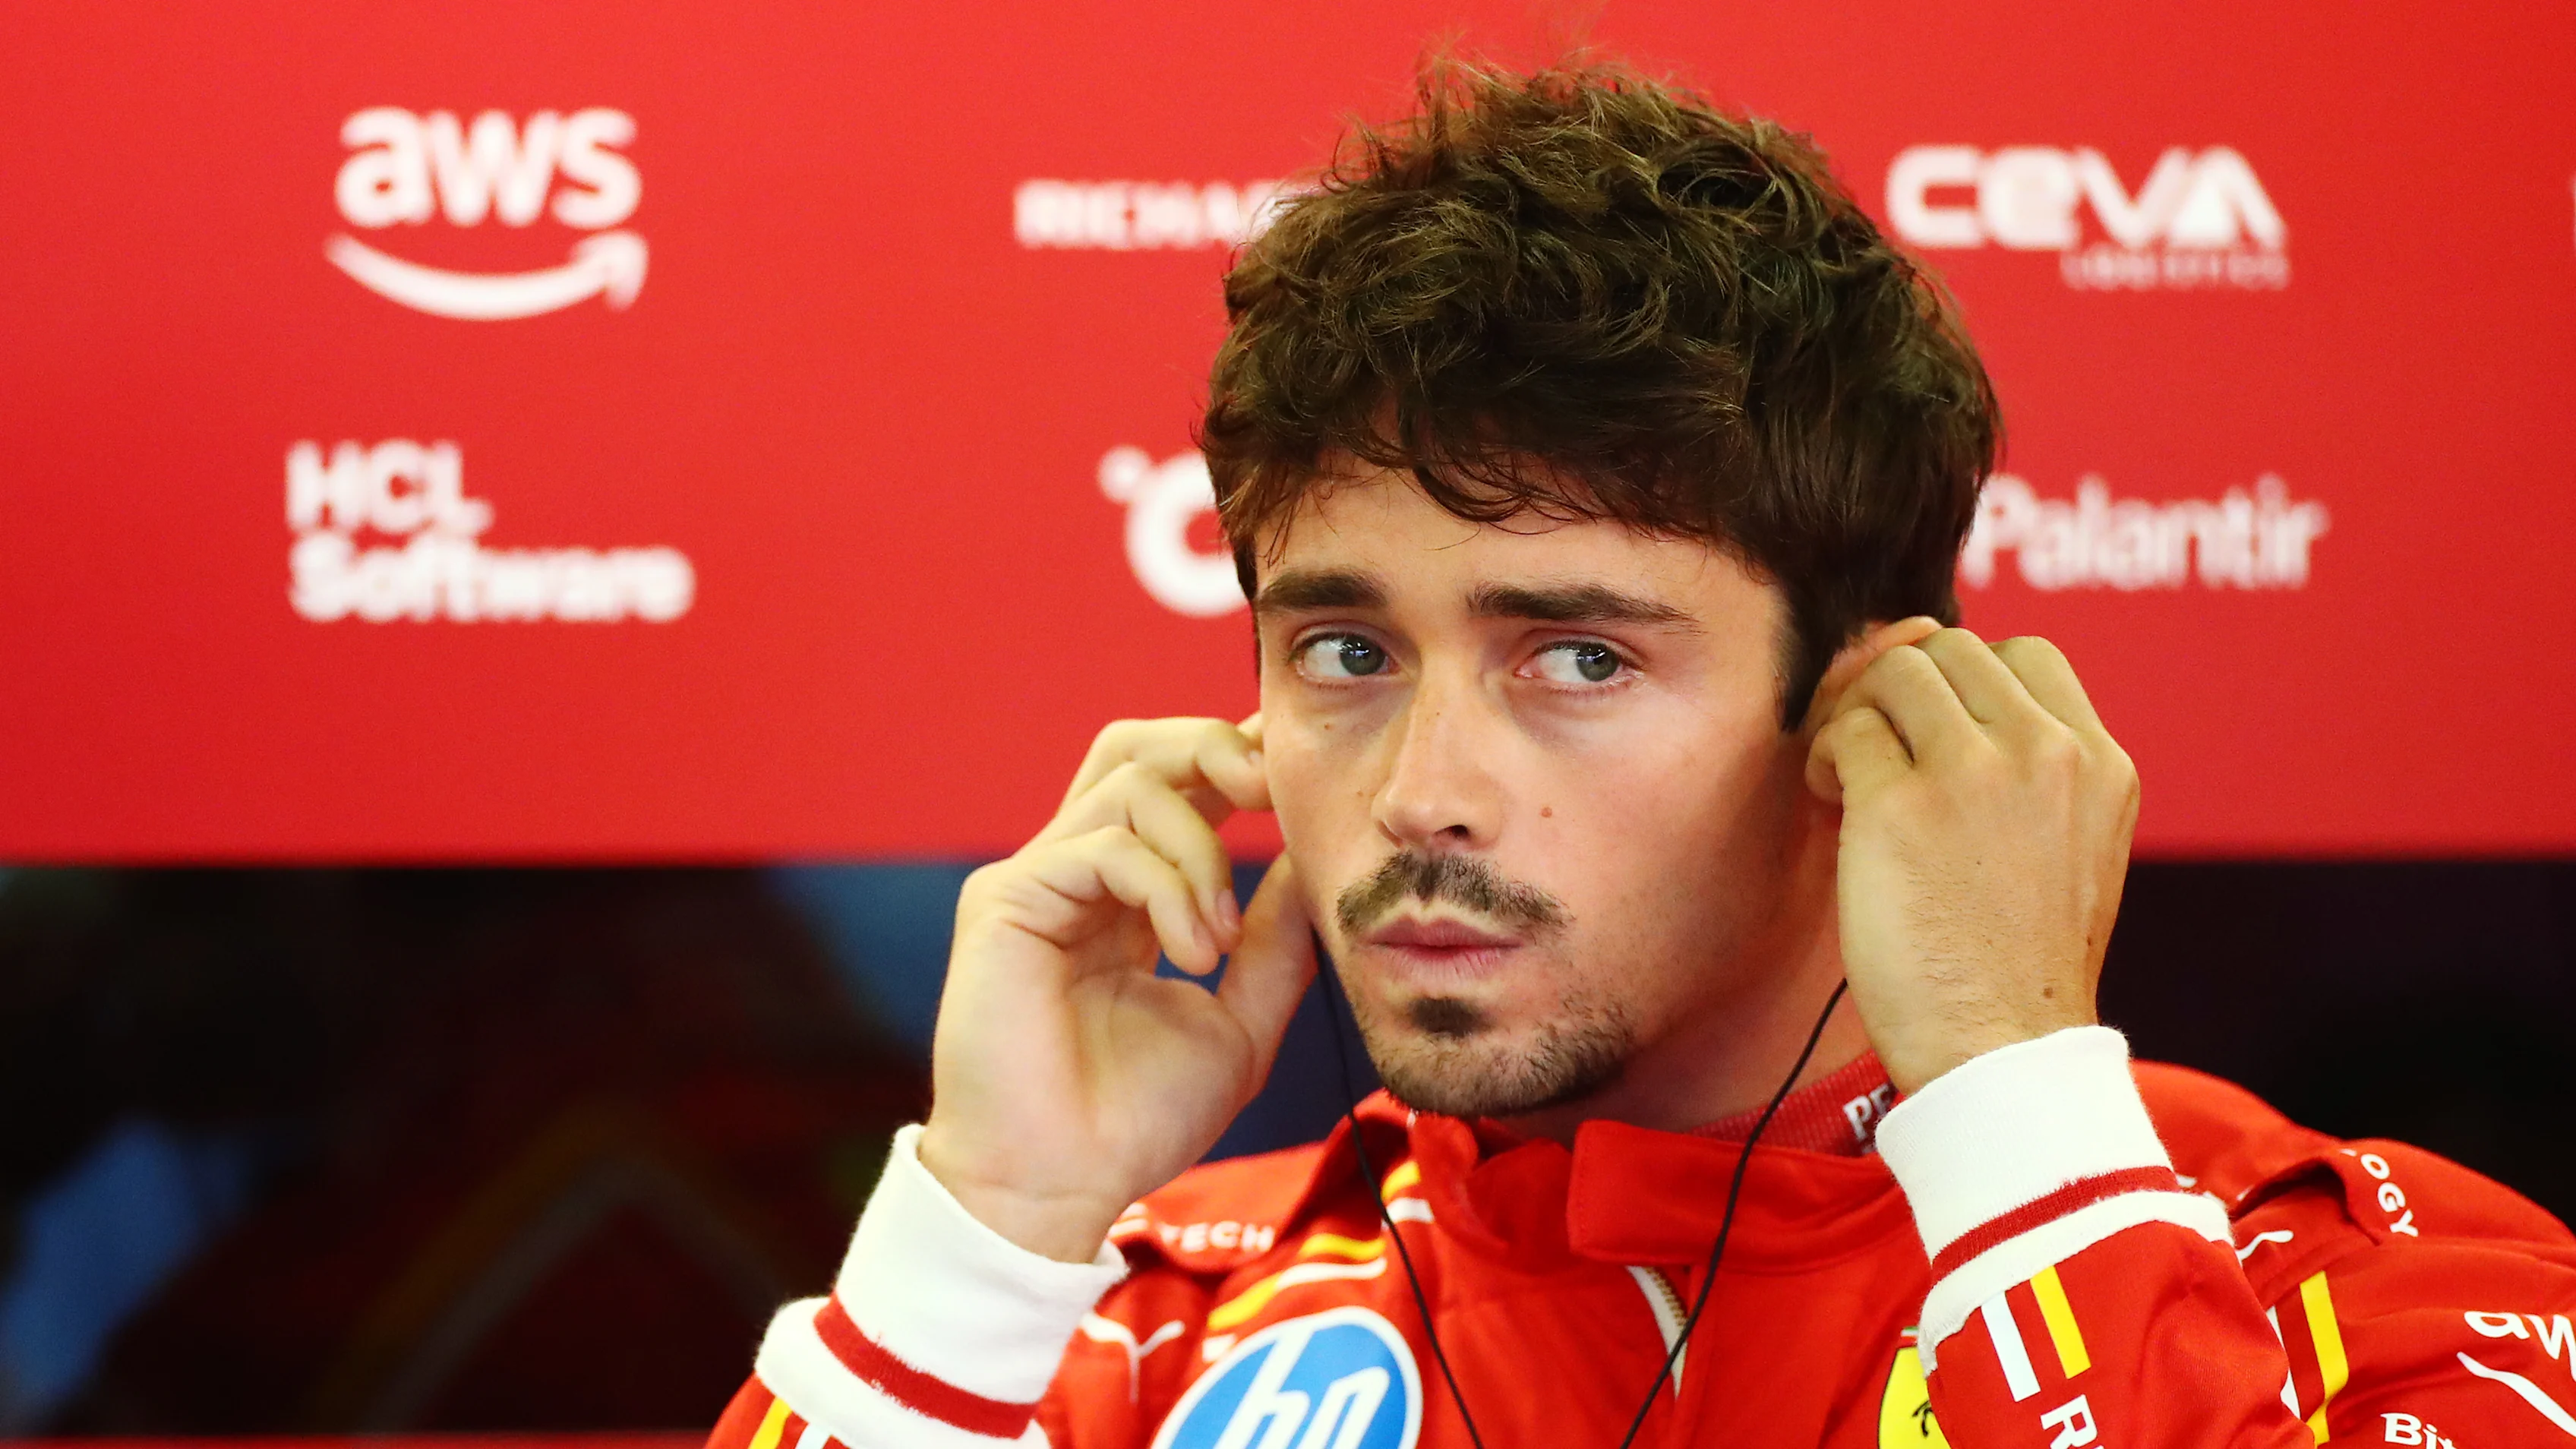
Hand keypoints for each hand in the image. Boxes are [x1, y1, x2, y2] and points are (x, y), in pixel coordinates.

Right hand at [917, 717, 1317, 1260]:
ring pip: (1129, 784)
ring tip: (1219, 940)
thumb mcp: (1239, 1024)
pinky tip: (1191, 952)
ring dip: (1201, 849)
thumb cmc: (1136, 1122)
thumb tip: (1309, 862)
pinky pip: (1100, 844)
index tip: (1296, 778)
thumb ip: (1272, 943)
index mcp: (1124, 897)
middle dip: (1214, 750)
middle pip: (1135, 748)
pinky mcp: (1005, 900)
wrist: (1062, 1188)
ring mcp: (1035, 881)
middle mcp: (1074, 874)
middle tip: (1271, 792)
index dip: (1234, 762)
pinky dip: (1166, 886)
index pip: (1174, 786)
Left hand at [1806, 626, 2137, 1095]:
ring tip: (1851, 781)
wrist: (2001, 1052)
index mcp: (2101, 763)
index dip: (1960, 680)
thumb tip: (1931, 664)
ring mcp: (1977, 772)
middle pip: (1950, 649)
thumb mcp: (2064, 845)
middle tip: (1872, 750)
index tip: (1929, 732)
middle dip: (1899, 689)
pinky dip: (1827, 758)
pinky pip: (1846, 730)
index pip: (2024, 654)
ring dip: (1858, 713)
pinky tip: (1833, 807)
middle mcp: (2049, 752)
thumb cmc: (2014, 962)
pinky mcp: (1901, 805)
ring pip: (1895, 671)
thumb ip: (2027, 764)